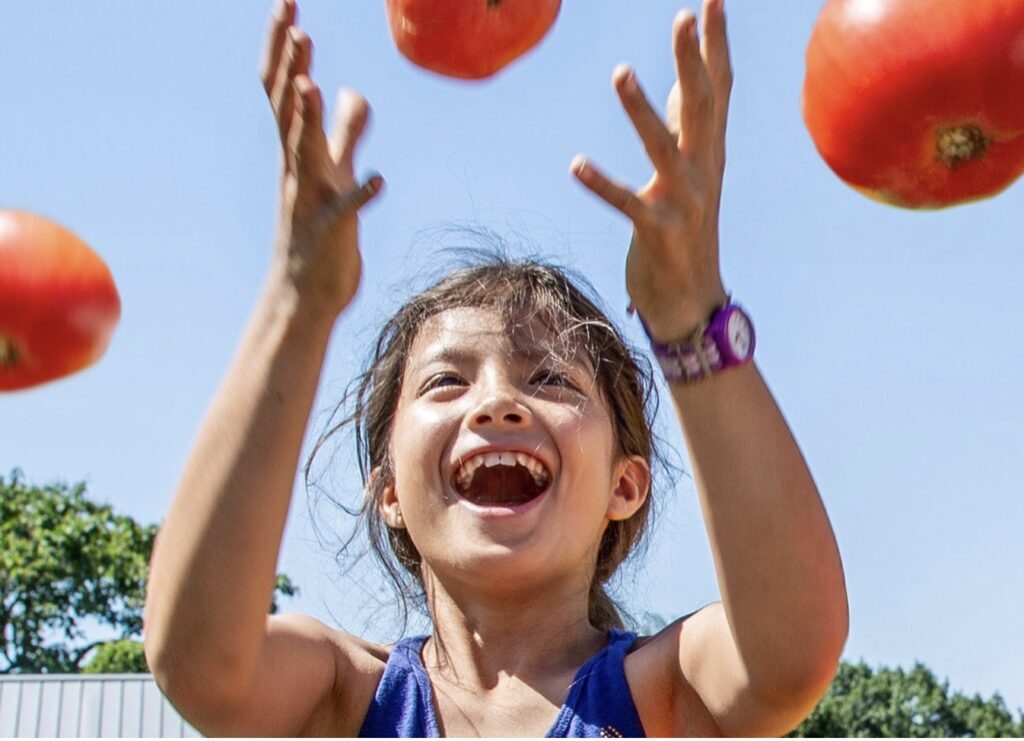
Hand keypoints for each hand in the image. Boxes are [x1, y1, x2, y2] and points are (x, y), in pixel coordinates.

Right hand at [260, 0, 382, 316]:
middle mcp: (296, 169)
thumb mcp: (333, 173)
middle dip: (290, 64)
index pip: (282, 89)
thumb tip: (353, 90)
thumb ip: (345, 131)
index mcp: (295, 152)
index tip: (286, 2)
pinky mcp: (331, 233)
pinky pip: (344, 210)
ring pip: (304, 153)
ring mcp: (310, 200)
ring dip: (309, 119)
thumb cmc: (320, 230)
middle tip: (292, 20)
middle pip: (287, 108)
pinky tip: (378, 179)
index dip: (282, 47)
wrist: (306, 294)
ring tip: (312, 83)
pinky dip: (359, 194)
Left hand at [572, 0, 731, 342]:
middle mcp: (703, 172)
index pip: (718, 88)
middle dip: (692, 62)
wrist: (691, 301)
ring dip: (641, 112)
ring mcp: (683, 203)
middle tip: (682, 17)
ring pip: (664, 150)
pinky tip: (576, 164)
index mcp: (710, 153)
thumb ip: (688, 125)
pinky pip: (628, 204)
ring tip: (620, 72)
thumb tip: (686, 78)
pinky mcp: (657, 234)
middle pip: (702, 108)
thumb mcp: (692, 172)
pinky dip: (603, 185)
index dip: (715, 44)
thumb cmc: (685, 230)